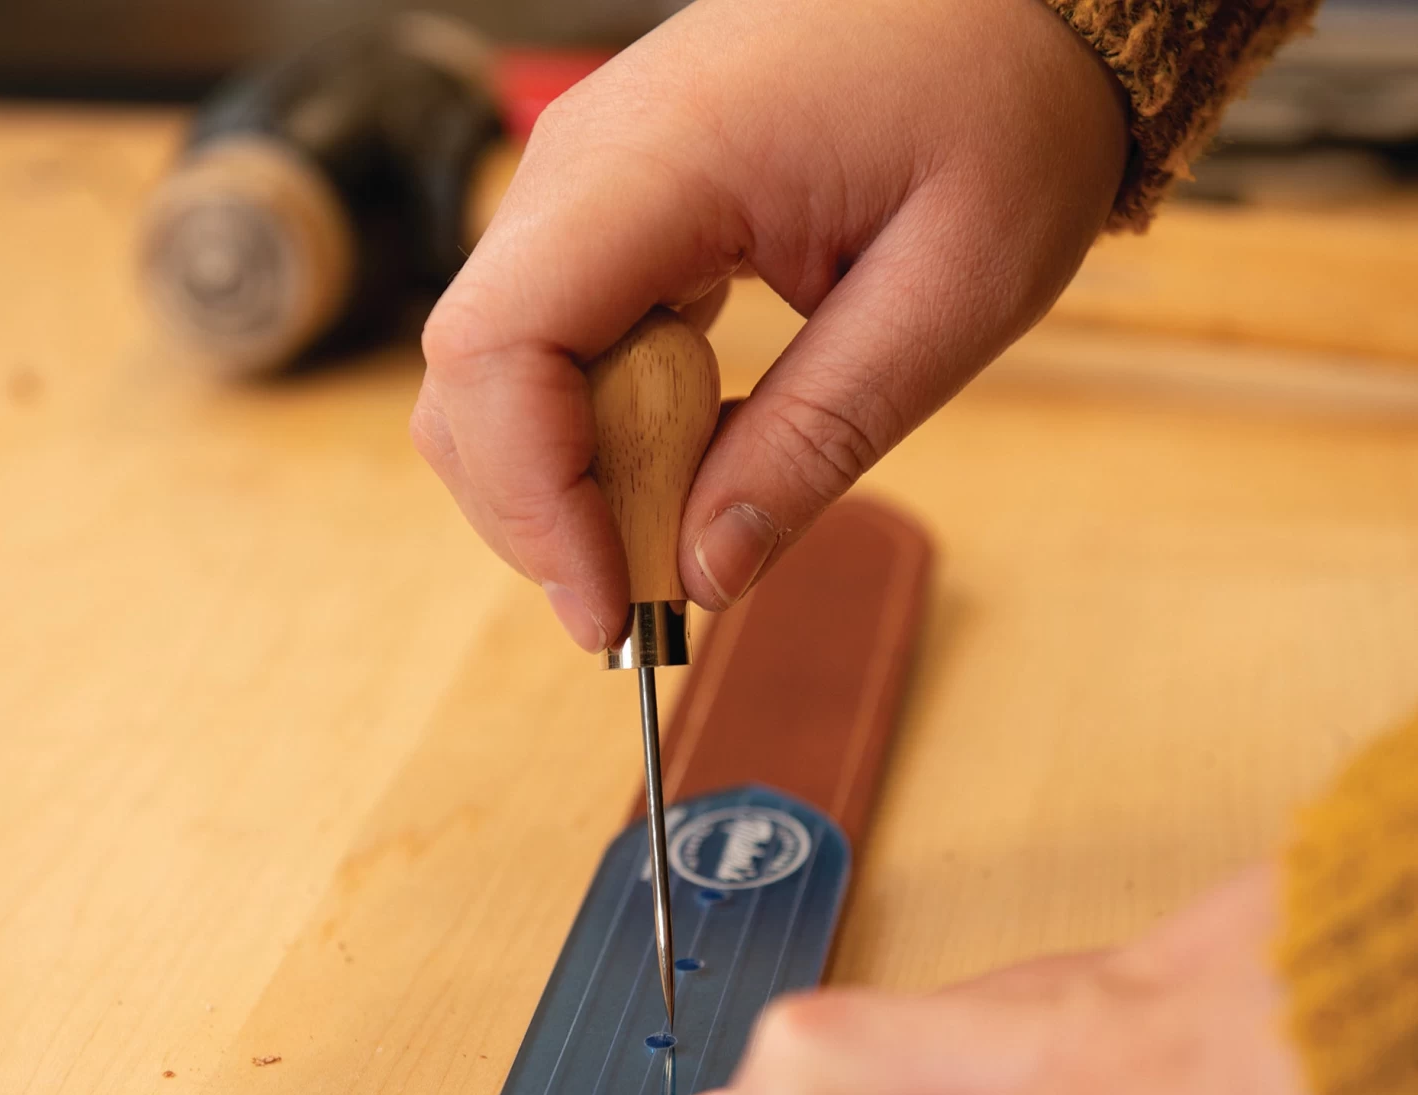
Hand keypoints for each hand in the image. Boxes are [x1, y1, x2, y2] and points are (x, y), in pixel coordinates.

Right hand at [413, 0, 1127, 650]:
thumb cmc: (1004, 103)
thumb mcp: (947, 296)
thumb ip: (816, 442)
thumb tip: (703, 576)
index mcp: (658, 160)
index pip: (498, 350)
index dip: (533, 505)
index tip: (612, 610)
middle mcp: (585, 163)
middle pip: (471, 380)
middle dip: (543, 515)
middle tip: (654, 595)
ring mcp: (589, 181)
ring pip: (498, 375)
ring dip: (568, 482)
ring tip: (683, 529)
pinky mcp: (615, 211)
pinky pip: (556, 347)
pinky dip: (600, 432)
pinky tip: (687, 460)